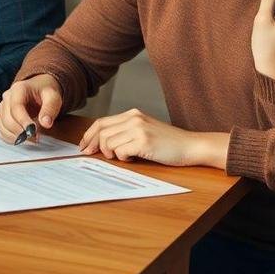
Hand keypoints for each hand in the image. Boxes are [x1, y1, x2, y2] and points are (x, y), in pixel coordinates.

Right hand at [0, 74, 63, 143]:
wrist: (40, 89)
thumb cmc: (45, 91)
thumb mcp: (53, 97)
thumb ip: (50, 108)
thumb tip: (46, 123)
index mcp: (19, 89)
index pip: (16, 107)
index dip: (23, 121)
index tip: (33, 131)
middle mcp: (7, 97)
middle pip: (7, 118)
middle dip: (20, 131)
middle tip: (35, 138)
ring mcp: (3, 107)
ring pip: (2, 125)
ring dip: (15, 136)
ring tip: (31, 139)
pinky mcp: (2, 117)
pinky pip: (1, 130)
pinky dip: (10, 138)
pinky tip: (22, 140)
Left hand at [77, 109, 227, 166]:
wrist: (191, 146)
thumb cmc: (168, 143)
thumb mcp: (145, 130)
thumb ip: (126, 132)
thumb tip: (101, 144)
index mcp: (133, 114)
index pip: (101, 122)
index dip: (88, 134)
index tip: (83, 145)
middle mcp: (134, 118)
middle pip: (101, 131)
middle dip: (92, 145)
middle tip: (91, 155)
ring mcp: (138, 129)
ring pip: (108, 142)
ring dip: (111, 154)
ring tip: (123, 157)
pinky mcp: (143, 142)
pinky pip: (120, 152)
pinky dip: (123, 158)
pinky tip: (133, 159)